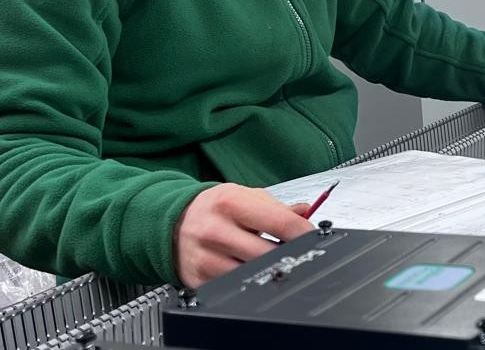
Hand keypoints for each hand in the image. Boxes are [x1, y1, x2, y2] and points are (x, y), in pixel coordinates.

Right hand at [174, 183, 314, 287]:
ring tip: (273, 261)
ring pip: (253, 275)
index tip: (314, 238)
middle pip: (270, 254)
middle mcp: (216, 231)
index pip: (281, 222)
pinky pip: (235, 287)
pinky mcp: (200, 281)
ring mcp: (207, 259)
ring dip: (269, 271)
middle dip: (289, 256)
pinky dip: (248, 282)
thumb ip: (277, 207)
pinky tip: (250, 270)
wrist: (170, 222)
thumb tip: (306, 213)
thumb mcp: (243, 196)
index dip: (305, 233)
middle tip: (297, 253)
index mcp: (230, 203)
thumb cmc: (211, 208)